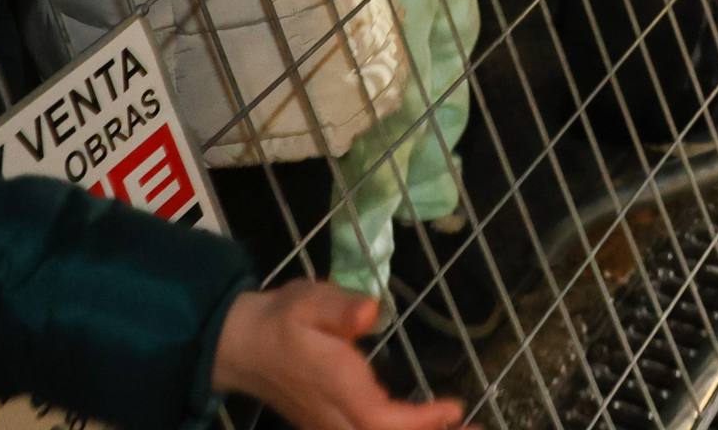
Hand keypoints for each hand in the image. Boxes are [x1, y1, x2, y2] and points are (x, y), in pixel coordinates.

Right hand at [213, 284, 465, 429]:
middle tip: (475, 426)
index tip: (454, 409)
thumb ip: (341, 307)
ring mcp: (330, 425)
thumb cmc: (282, 320)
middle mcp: (334, 416)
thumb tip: (371, 313)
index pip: (379, 419)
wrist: (242, 346)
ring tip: (463, 427)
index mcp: (336, 386)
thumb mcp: (310, 300)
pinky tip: (427, 425)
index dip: (417, 421)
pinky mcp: (330, 425)